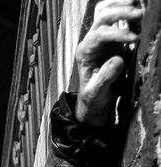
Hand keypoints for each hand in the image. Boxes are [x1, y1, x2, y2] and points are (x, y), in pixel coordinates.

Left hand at [75, 0, 142, 125]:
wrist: (95, 98)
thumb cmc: (94, 96)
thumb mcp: (97, 93)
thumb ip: (105, 78)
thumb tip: (118, 60)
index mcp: (85, 52)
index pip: (99, 35)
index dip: (117, 34)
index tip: (134, 39)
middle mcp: (90, 41)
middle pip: (102, 17)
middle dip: (120, 13)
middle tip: (140, 14)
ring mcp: (100, 37)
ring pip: (105, 11)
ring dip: (120, 4)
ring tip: (137, 3)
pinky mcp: (110, 36)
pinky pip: (114, 16)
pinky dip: (123, 8)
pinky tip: (135, 7)